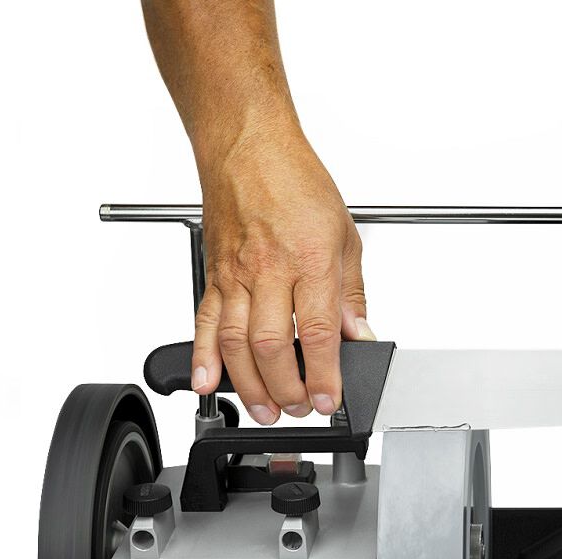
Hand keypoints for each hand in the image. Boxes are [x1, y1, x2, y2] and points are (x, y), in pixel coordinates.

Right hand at [191, 126, 372, 423]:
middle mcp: (269, 270)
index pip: (318, 332)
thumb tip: (359, 335)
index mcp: (310, 260)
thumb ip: (351, 294)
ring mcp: (235, 275)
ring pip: (236, 343)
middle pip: (272, 346)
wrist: (248, 146)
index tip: (329, 399)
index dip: (324, 374)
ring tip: (267, 410)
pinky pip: (204, 323)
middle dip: (286, 389)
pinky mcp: (213, 275)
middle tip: (299, 410)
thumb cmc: (297, 182)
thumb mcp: (346, 236)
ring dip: (250, 385)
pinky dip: (203, 358)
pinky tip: (208, 384)